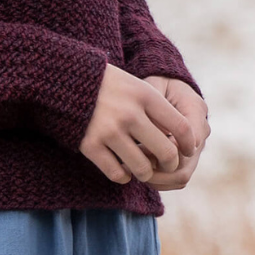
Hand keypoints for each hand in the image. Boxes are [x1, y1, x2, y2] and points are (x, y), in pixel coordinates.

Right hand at [79, 65, 197, 185]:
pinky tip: (121, 167)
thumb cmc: (109, 84)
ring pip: (142, 169)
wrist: (67, 78)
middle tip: (164, 163)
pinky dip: (123, 176)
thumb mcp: (136, 87)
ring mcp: (109, 130)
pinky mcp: (90, 144)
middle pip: (166, 154)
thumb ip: (158, 111)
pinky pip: (117, 174)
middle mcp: (129, 114)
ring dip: (145, 172)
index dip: (187, 144)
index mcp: (144, 96)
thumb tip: (182, 143)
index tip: (185, 150)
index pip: (181, 128)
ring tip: (141, 166)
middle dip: (169, 164)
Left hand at [122, 76, 210, 190]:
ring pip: (180, 177)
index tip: (141, 142)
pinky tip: (136, 168)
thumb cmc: (153, 85)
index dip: (166, 148)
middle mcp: (200, 132)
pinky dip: (157, 180)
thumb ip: (154, 104)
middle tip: (132, 157)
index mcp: (195, 109)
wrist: (162, 88)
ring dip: (155, 176)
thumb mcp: (152, 85)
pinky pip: (175, 180)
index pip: (189, 140)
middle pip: (184, 165)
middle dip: (157, 166)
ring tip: (132, 164)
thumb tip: (156, 132)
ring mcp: (194, 149)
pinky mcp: (185, 159)